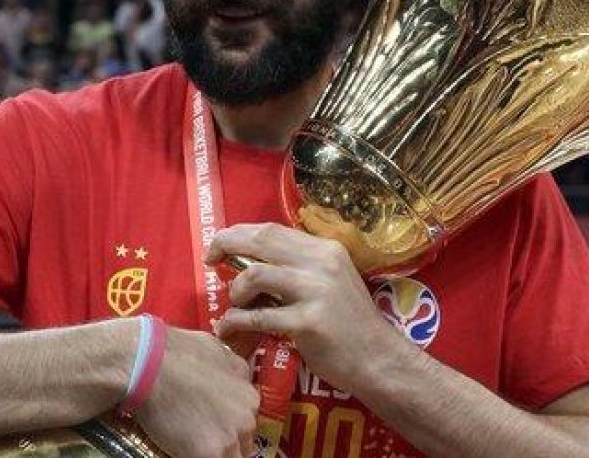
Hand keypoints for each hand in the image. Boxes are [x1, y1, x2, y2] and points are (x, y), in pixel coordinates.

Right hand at [135, 327, 258, 457]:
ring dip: (214, 452)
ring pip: (231, 455)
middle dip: (224, 441)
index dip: (230, 426)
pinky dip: (195, 456)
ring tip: (190, 443)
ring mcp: (231, 437)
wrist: (148, 363)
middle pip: (243, 442)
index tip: (215, 428)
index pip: (248, 423)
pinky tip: (182, 450)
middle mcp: (247, 418)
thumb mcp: (217, 350)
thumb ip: (232, 371)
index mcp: (250, 396)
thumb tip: (231, 380)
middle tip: (201, 434)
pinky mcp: (211, 454)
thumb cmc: (175, 352)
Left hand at [206, 223, 401, 394]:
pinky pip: (258, 317)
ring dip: (235, 289)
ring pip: (256, 274)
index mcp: (325, 249)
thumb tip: (253, 259)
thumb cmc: (351, 323)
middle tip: (210, 260)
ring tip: (234, 304)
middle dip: (226, 245)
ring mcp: (316, 291)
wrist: (379, 359)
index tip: (221, 245)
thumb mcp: (332, 281)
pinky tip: (227, 329)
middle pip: (260, 240)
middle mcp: (321, 263)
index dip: (239, 233)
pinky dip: (235, 322)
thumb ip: (299, 267)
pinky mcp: (308, 323)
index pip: (272, 229)